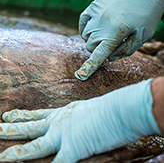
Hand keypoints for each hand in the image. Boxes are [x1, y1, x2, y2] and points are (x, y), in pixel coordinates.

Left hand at [0, 79, 160, 161]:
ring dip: (18, 151)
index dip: (24, 115)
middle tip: (0, 124)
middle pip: (31, 126)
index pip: (39, 114)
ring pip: (35, 145)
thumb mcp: (88, 110)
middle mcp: (60, 122)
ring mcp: (64, 135)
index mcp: (64, 112)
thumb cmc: (109, 108)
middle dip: (14, 127)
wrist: (119, 108)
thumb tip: (78, 123)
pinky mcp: (74, 148)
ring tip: (2, 154)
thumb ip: (79, 118)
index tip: (11, 114)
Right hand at [75, 0, 163, 80]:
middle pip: (91, 47)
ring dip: (93, 40)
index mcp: (115, 33)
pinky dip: (85, 29)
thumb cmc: (147, 12)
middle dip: (98, 50)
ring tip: (104, 36)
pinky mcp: (93, 6)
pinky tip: (93, 29)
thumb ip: (126, 50)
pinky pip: (82, 23)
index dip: (89, 67)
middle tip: (108, 45)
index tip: (80, 75)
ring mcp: (96, 14)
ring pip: (86, 36)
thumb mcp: (143, 35)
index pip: (98, 56)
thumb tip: (109, 58)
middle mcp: (101, 25)